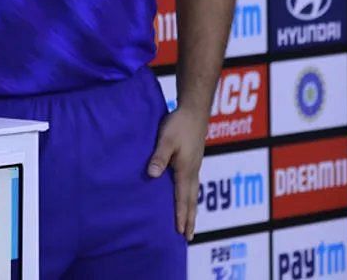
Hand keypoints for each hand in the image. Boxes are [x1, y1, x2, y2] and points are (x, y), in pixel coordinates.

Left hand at [146, 107, 207, 239]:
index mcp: (185, 170)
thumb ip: (159, 157)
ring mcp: (195, 166)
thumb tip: (152, 175)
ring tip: (190, 223)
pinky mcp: (193, 160)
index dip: (181, 216)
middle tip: (189, 237)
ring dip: (192, 209)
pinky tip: (188, 196)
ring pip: (194, 193)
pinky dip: (191, 196)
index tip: (180, 233)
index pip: (183, 198)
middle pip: (192, 201)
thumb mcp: (166, 140)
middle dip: (190, 219)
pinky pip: (193, 185)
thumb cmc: (179, 124)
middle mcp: (192, 171)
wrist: (194, 110)